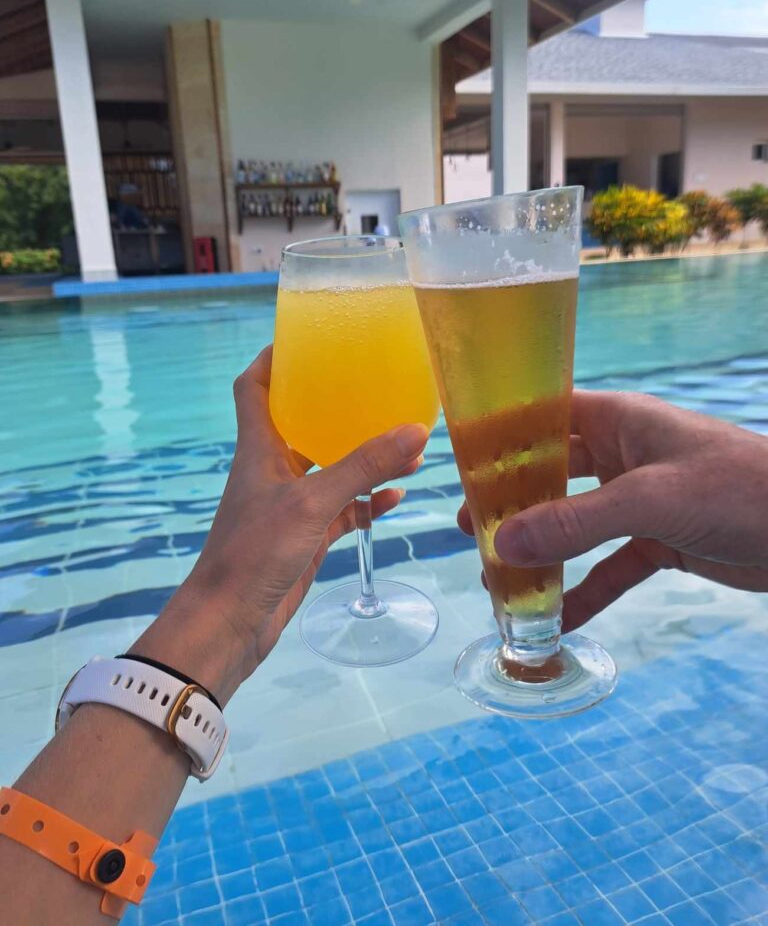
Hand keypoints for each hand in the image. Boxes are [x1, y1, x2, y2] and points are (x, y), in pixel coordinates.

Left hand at [139, 347, 427, 699]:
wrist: (229, 622)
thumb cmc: (256, 550)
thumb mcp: (312, 503)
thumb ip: (362, 467)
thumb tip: (416, 432)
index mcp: (259, 447)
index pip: (256, 387)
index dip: (273, 359)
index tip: (305, 338)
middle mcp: (273, 469)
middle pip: (304, 423)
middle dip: (337, 406)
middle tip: (376, 387)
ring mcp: (291, 505)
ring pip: (332, 469)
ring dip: (365, 458)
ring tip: (408, 445)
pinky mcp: (305, 537)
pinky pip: (343, 509)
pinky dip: (367, 501)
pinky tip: (398, 494)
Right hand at [457, 391, 767, 632]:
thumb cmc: (736, 488)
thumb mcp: (650, 501)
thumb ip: (575, 522)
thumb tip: (500, 544)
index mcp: (618, 421)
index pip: (545, 416)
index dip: (502, 435)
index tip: (458, 464)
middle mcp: (623, 456)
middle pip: (552, 474)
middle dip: (512, 501)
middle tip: (470, 529)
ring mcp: (640, 501)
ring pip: (576, 525)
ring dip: (541, 551)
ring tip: (496, 580)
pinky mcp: (659, 542)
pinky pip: (609, 567)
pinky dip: (584, 592)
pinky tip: (556, 621)